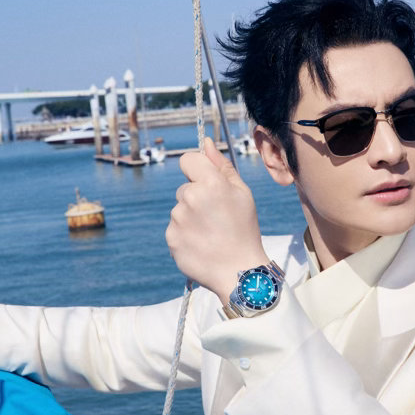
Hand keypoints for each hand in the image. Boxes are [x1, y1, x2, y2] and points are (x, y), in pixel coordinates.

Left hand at [166, 138, 267, 303]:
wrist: (239, 271)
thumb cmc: (244, 229)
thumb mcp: (242, 194)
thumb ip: (221, 165)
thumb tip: (205, 143)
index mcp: (211, 183)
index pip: (187, 159)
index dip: (196, 168)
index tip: (204, 181)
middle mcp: (191, 198)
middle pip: (184, 188)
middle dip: (197, 198)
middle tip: (217, 218)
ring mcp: (178, 219)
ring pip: (179, 210)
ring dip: (190, 218)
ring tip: (211, 234)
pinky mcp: (171, 237)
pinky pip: (175, 228)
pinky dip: (185, 235)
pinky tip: (202, 244)